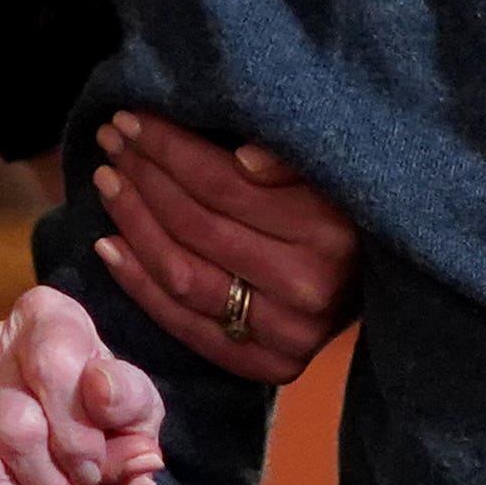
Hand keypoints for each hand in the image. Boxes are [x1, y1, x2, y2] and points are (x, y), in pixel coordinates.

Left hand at [90, 114, 360, 384]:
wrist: (377, 281)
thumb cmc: (344, 209)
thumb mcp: (330, 169)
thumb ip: (292, 158)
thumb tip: (244, 158)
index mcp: (329, 230)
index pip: (222, 184)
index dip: (169, 149)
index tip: (130, 119)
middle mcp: (308, 287)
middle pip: (197, 226)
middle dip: (145, 176)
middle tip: (111, 142)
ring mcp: (286, 334)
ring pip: (182, 275)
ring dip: (134, 224)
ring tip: (108, 182)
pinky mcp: (267, 366)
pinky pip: (184, 324)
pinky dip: (138, 283)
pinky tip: (109, 244)